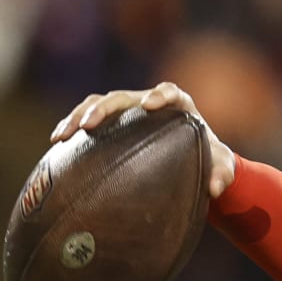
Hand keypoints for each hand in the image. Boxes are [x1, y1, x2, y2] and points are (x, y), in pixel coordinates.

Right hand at [50, 81, 236, 197]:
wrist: (192, 161)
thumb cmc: (209, 159)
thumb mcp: (221, 166)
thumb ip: (224, 173)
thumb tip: (216, 188)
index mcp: (179, 105)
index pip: (169, 92)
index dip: (160, 95)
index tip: (150, 105)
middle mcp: (149, 102)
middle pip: (123, 97)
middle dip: (105, 108)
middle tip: (89, 124)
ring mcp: (128, 111)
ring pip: (99, 103)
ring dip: (79, 116)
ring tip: (64, 136)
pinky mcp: (112, 123)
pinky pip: (88, 119)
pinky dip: (72, 126)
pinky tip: (57, 142)